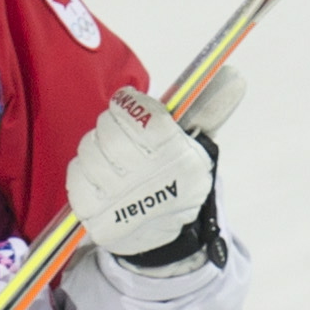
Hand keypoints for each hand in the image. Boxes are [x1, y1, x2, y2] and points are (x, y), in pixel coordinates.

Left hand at [67, 69, 236, 272]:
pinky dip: (83, 168)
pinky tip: (99, 175)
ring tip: (112, 156)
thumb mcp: (197, 144)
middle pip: (110, 129)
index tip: (129, 103)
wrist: (158, 235)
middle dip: (112, 122)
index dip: (131, 103)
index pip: (145, 115)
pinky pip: (75, 172)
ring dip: (96, 145)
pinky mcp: (93, 214)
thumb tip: (234, 74)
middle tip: (120, 131)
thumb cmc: (174, 179)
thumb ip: (211, 107)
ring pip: (89, 148)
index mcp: (180, 159)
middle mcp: (150, 181)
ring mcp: (119, 200)